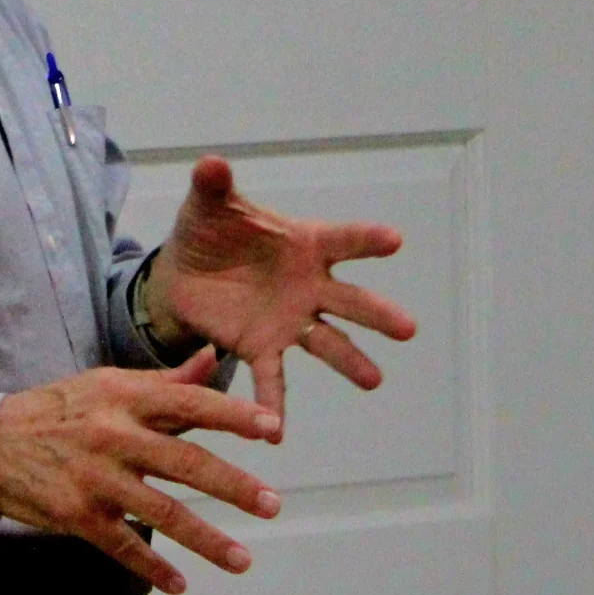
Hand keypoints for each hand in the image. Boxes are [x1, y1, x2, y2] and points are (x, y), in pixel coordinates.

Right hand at [0, 348, 282, 594]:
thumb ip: (165, 381)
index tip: (274, 429)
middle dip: (233, 486)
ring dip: (206, 540)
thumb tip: (212, 358)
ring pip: (162, 513)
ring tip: (243, 559)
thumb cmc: (61, 409)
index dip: (234, 416)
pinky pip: (123, 546)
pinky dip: (153, 567)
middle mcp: (114, 436)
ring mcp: (96, 479)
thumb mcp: (108, 384)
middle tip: (272, 504)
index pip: (190, 403)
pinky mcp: (77, 515)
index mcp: (126, 397)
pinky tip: (181, 583)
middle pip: (185, 463)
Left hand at [145, 157, 415, 426]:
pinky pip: (273, 378)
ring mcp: (290, 319)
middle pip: (350, 300)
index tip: (395, 240)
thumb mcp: (208, 205)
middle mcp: (308, 285)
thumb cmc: (210, 230)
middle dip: (378, 313)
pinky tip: (277, 433)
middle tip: (408, 328)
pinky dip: (275, 405)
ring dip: (350, 361)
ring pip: (328, 342)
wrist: (185, 273)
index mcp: (303, 243)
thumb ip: (214, 186)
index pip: (342, 239)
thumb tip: (211, 162)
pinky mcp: (262, 347)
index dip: (367, 240)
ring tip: (374, 380)